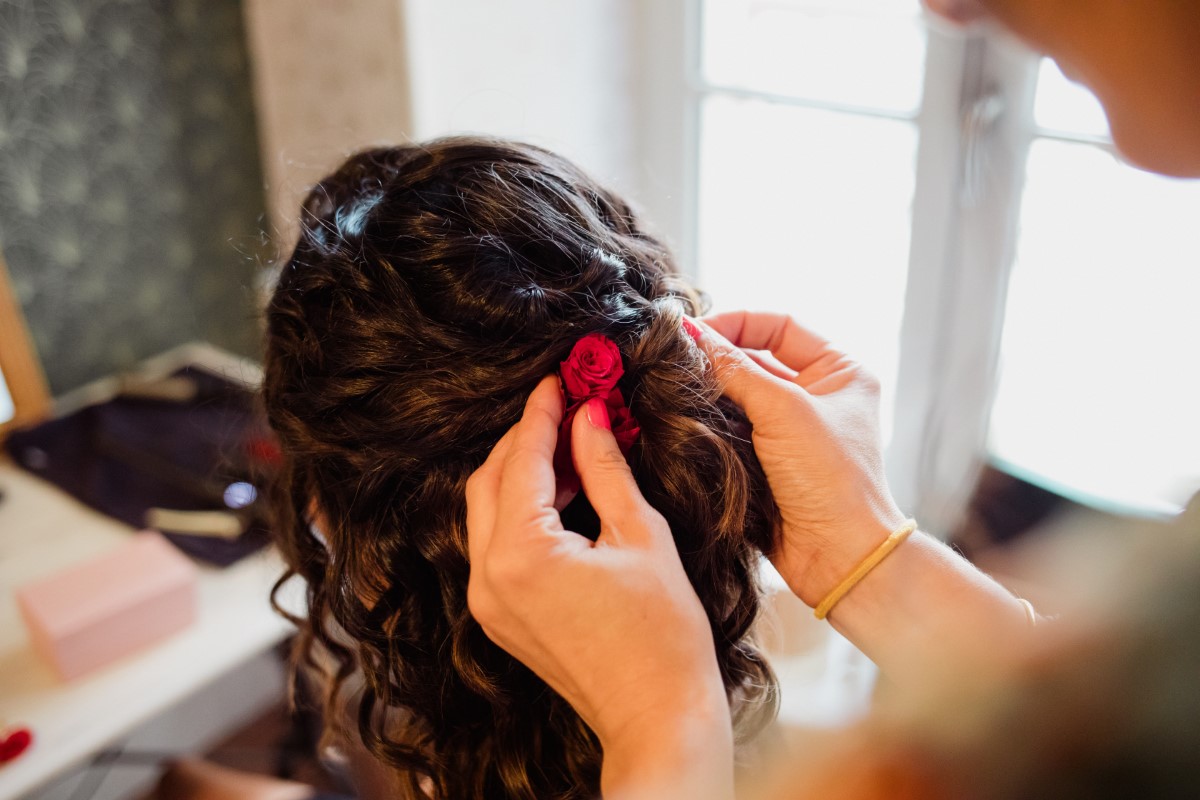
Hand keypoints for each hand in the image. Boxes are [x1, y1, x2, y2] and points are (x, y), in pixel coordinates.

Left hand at [466, 376, 732, 797]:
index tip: (559, 379)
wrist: (657, 715)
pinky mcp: (499, 616)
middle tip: (566, 408)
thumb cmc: (663, 634)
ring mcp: (488, 601)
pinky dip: (522, 511)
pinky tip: (562, 493)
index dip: (541, 413)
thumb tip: (591, 416)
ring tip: (572, 447)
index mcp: (522, 554)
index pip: (520, 459)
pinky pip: (497, 544)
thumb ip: (605, 467)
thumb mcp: (639, 534)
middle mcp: (489, 577)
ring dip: (521, 473)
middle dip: (524, 438)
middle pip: (489, 480)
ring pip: (487, 511)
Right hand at [696, 311, 907, 606]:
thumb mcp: (783, 410)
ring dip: (707, 391)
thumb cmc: (831, 478)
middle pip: (754, 358)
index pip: (780, 326)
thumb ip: (735, 369)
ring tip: (670, 386)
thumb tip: (689, 333)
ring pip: (736, 395)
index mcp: (839, 371)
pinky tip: (679, 417)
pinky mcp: (766, 462)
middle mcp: (816, 396)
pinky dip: (706, 423)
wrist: (839, 556)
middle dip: (715, 358)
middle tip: (671, 358)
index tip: (693, 331)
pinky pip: (729, 430)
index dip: (737, 323)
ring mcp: (789, 430)